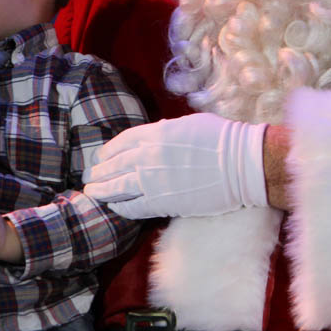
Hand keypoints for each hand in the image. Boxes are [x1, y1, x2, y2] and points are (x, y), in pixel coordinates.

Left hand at [82, 113, 268, 218]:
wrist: (239, 164)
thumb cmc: (221, 138)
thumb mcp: (189, 124)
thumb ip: (165, 131)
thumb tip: (155, 138)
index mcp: (156, 132)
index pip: (122, 141)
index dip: (109, 150)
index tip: (102, 157)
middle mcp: (149, 155)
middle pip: (115, 164)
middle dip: (100, 171)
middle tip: (90, 177)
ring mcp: (153, 180)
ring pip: (118, 186)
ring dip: (103, 189)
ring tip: (91, 192)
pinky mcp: (162, 202)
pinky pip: (133, 206)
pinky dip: (121, 207)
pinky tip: (114, 207)